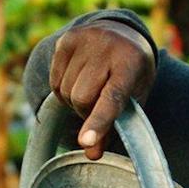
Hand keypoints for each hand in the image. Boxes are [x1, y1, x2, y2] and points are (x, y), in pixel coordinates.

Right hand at [49, 20, 156, 159]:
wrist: (123, 33)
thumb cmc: (131, 75)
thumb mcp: (133, 99)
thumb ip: (114, 127)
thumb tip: (91, 154)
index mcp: (130, 64)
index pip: (112, 98)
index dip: (98, 122)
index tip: (85, 142)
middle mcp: (106, 48)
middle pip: (81, 98)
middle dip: (85, 112)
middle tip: (98, 106)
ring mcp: (84, 40)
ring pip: (65, 92)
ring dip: (74, 101)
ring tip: (91, 89)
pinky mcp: (66, 39)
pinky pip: (54, 82)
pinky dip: (63, 90)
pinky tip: (78, 80)